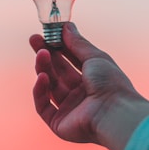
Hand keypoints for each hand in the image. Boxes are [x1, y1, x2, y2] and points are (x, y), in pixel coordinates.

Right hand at [30, 22, 148, 149]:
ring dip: (43, 68)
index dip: (57, 47)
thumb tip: (66, 26)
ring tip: (41, 54)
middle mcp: (80, 94)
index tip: (46, 33)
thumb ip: (77, 43)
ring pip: (49, 86)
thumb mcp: (95, 57)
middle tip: (34, 40)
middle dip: (45, 55)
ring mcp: (69, 109)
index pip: (69, 60)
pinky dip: (40, 91)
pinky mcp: (59, 123)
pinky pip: (43, 106)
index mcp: (91, 79)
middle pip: (57, 72)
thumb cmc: (110, 83)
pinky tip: (42, 77)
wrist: (114, 112)